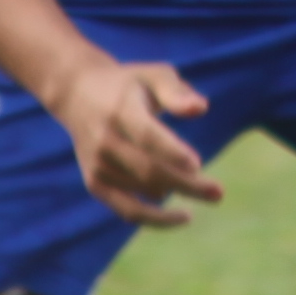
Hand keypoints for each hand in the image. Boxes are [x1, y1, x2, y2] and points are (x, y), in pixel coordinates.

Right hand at [43, 59, 219, 229]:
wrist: (78, 94)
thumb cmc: (130, 84)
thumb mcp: (153, 75)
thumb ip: (176, 92)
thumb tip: (201, 108)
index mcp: (121, 110)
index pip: (146, 135)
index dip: (171, 152)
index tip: (198, 165)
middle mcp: (105, 140)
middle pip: (149, 170)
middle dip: (187, 184)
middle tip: (218, 193)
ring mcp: (98, 164)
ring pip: (145, 190)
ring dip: (178, 192)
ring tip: (208, 190)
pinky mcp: (95, 182)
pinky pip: (128, 211)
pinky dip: (156, 219)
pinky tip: (184, 217)